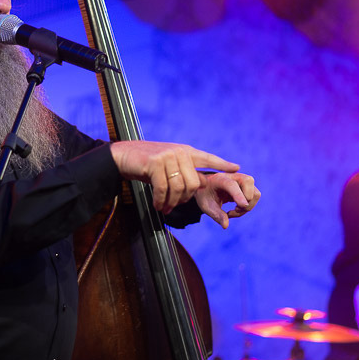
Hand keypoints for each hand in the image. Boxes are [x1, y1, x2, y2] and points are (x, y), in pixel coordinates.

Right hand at [108, 140, 239, 213]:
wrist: (123, 156)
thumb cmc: (146, 163)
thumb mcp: (168, 164)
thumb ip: (183, 171)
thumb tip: (200, 183)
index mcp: (185, 151)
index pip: (207, 158)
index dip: (221, 164)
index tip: (235, 168)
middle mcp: (179, 152)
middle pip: (193, 183)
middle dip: (185, 199)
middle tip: (174, 206)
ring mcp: (167, 156)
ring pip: (179, 188)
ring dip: (172, 202)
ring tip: (164, 208)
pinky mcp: (155, 163)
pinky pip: (164, 189)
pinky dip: (161, 201)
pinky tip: (157, 205)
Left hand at [195, 172, 260, 228]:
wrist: (207, 188)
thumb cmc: (206, 195)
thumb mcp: (206, 206)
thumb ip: (216, 215)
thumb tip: (225, 226)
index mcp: (219, 179)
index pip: (231, 185)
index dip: (238, 195)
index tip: (243, 206)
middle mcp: (232, 176)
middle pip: (248, 182)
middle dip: (245, 201)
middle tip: (234, 211)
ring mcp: (242, 180)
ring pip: (255, 193)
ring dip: (248, 207)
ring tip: (234, 211)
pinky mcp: (247, 186)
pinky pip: (255, 197)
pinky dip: (248, 206)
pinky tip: (237, 209)